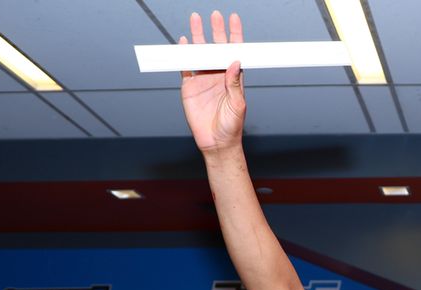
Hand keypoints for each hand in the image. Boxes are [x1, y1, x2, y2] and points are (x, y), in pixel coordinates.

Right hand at [180, 12, 246, 152]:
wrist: (215, 142)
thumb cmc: (232, 127)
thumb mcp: (237, 105)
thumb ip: (235, 84)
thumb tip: (235, 62)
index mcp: (232, 78)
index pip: (234, 51)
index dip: (234, 35)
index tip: (234, 19)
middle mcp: (218, 75)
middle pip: (216, 48)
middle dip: (215, 31)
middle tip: (214, 15)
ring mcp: (203, 80)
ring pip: (199, 53)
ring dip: (197, 37)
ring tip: (195, 20)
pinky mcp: (189, 87)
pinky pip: (185, 67)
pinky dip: (183, 55)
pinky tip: (182, 43)